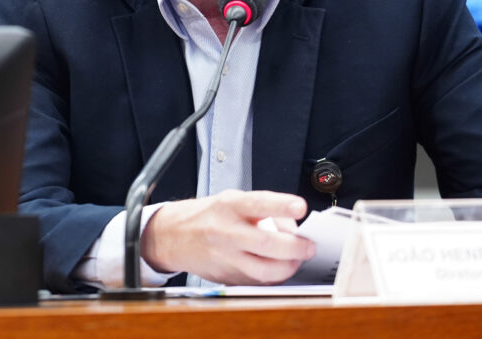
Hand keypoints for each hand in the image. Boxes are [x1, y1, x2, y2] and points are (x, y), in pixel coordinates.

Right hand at [141, 189, 315, 284]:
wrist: (172, 236)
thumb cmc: (207, 216)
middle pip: (267, 244)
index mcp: (229, 206)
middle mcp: (226, 232)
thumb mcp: (231, 200)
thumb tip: (291, 226)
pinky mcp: (225, 277)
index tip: (300, 208)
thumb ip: (261, 209)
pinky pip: (257, 282)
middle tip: (308, 246)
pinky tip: (276, 268)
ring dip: (288, 267)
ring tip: (295, 259)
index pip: (258, 204)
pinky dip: (272, 277)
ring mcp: (225, 257)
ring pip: (264, 271)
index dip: (281, 206)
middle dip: (296, 248)